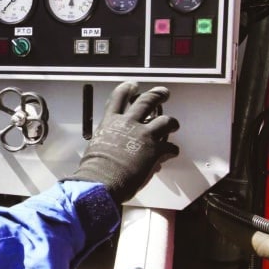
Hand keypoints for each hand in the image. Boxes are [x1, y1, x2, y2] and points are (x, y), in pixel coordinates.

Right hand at [66, 82, 179, 202]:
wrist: (102, 182)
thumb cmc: (95, 170)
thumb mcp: (97, 148)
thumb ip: (110, 143)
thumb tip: (118, 149)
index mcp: (110, 122)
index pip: (119, 97)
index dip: (127, 89)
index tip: (133, 86)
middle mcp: (128, 124)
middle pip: (147, 101)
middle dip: (157, 95)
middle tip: (163, 93)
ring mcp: (144, 136)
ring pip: (165, 120)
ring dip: (172, 122)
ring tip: (174, 124)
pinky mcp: (155, 150)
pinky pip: (170, 147)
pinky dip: (172, 150)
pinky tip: (172, 152)